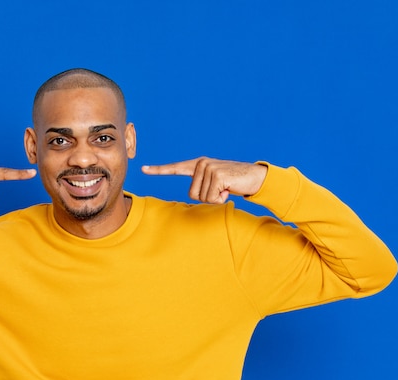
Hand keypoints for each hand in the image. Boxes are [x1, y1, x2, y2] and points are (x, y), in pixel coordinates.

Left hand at [142, 157, 266, 203]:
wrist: (254, 177)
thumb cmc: (232, 183)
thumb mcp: (213, 184)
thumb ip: (201, 187)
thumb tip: (195, 196)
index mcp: (197, 165)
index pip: (175, 168)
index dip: (159, 170)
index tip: (144, 169)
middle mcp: (201, 164)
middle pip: (192, 194)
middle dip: (207, 197)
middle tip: (220, 190)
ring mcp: (209, 168)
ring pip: (202, 197)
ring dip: (215, 198)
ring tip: (225, 188)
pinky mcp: (217, 175)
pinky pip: (212, 198)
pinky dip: (221, 198)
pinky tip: (229, 189)